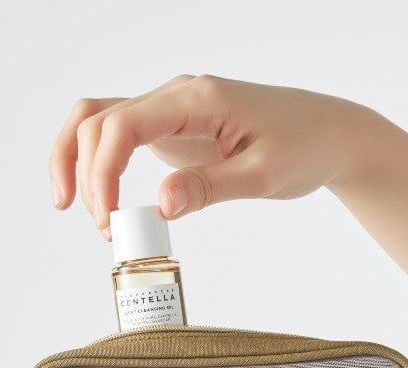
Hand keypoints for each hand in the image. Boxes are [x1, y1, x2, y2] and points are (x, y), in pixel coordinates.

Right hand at [49, 74, 378, 236]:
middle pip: (99, 122)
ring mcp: (170, 109)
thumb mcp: (262, 174)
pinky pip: (118, 133)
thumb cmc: (304, 146)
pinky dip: (98, 160)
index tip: (110, 220)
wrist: (328, 134)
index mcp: (197, 99)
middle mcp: (175, 96)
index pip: (122, 124)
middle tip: (108, 231)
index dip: (102, 173)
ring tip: (91, 215)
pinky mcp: (171, 127)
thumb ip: (209, 187)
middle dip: (88, 177)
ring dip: (80, 164)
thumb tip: (160, 205)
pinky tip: (99, 196)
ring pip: (99, 121)